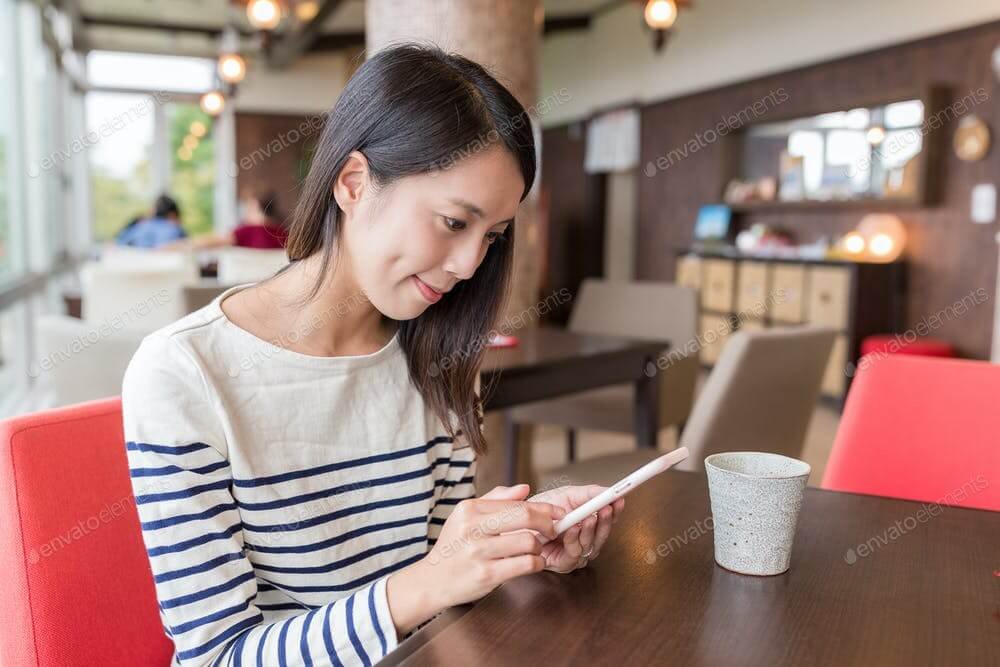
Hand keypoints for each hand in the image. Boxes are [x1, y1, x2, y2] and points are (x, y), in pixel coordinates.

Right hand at [386, 484, 563, 634]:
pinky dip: (536, 563)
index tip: (557, 512)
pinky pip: (525, 564)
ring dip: (540, 547)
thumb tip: (525, 488)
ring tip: (535, 550)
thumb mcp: (467, 516)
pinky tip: (532, 563)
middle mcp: (472, 527)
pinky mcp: (487, 574)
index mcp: (470, 508)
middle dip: (547, 523)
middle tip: (553, 529)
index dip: (543, 507)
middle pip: (525, 517)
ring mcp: (479, 551)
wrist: (433, 580)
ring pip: (528, 542)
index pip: (517, 503)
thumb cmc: (454, 546)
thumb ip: (496, 500)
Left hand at [528, 485, 623, 572]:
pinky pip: (575, 553)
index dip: (615, 510)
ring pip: (592, 545)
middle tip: (607, 508)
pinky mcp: (563, 563)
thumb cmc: (540, 509)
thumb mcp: (567, 495)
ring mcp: (576, 553)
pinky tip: (572, 528)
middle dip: (606, 520)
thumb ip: (589, 493)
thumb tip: (608, 490)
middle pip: (604, 534)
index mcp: (588, 524)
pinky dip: (575, 539)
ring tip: (588, 517)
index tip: (619, 499)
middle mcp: (585, 540)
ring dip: (590, 529)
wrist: (517, 521)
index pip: (608, 520)